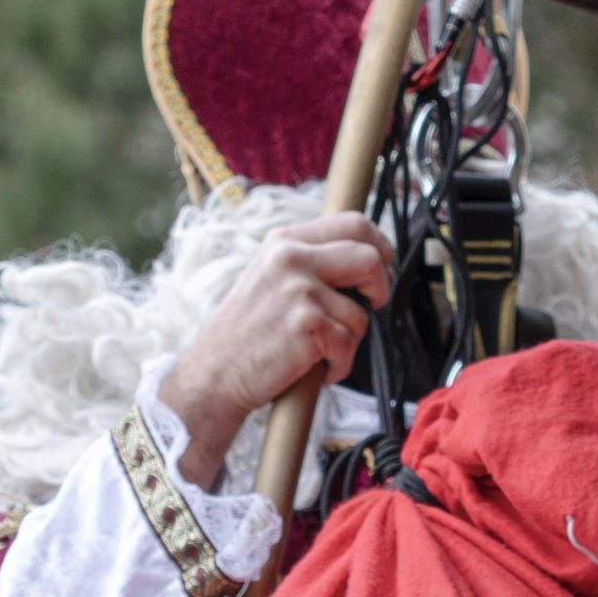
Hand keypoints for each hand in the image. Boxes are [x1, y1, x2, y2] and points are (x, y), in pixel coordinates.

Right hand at [159, 212, 393, 485]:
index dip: (379, 246)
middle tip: (374, 304)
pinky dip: (339, 365)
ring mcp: (300, 290)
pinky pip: (348, 345)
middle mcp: (292, 257)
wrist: (215, 373)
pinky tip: (316, 368)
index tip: (382, 268)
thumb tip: (366, 260)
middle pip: (369, 257)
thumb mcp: (271, 278)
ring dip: (349, 341)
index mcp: (285, 241)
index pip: (353, 223)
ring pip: (360, 313)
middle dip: (381, 285)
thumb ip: (310, 262)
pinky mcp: (308, 324)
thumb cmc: (247, 334)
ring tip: (321, 352)